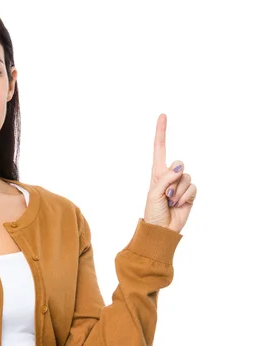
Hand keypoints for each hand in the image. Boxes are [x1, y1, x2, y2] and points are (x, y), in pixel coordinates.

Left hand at [143, 114, 197, 232]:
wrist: (162, 229)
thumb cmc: (152, 212)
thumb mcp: (153, 194)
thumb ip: (165, 178)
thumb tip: (179, 166)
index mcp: (157, 173)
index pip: (160, 149)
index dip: (161, 132)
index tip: (162, 115)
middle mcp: (170, 176)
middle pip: (179, 164)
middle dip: (172, 180)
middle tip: (165, 195)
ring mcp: (180, 184)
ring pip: (186, 177)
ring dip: (178, 192)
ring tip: (170, 202)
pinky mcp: (189, 193)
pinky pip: (192, 187)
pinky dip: (185, 196)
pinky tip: (178, 204)